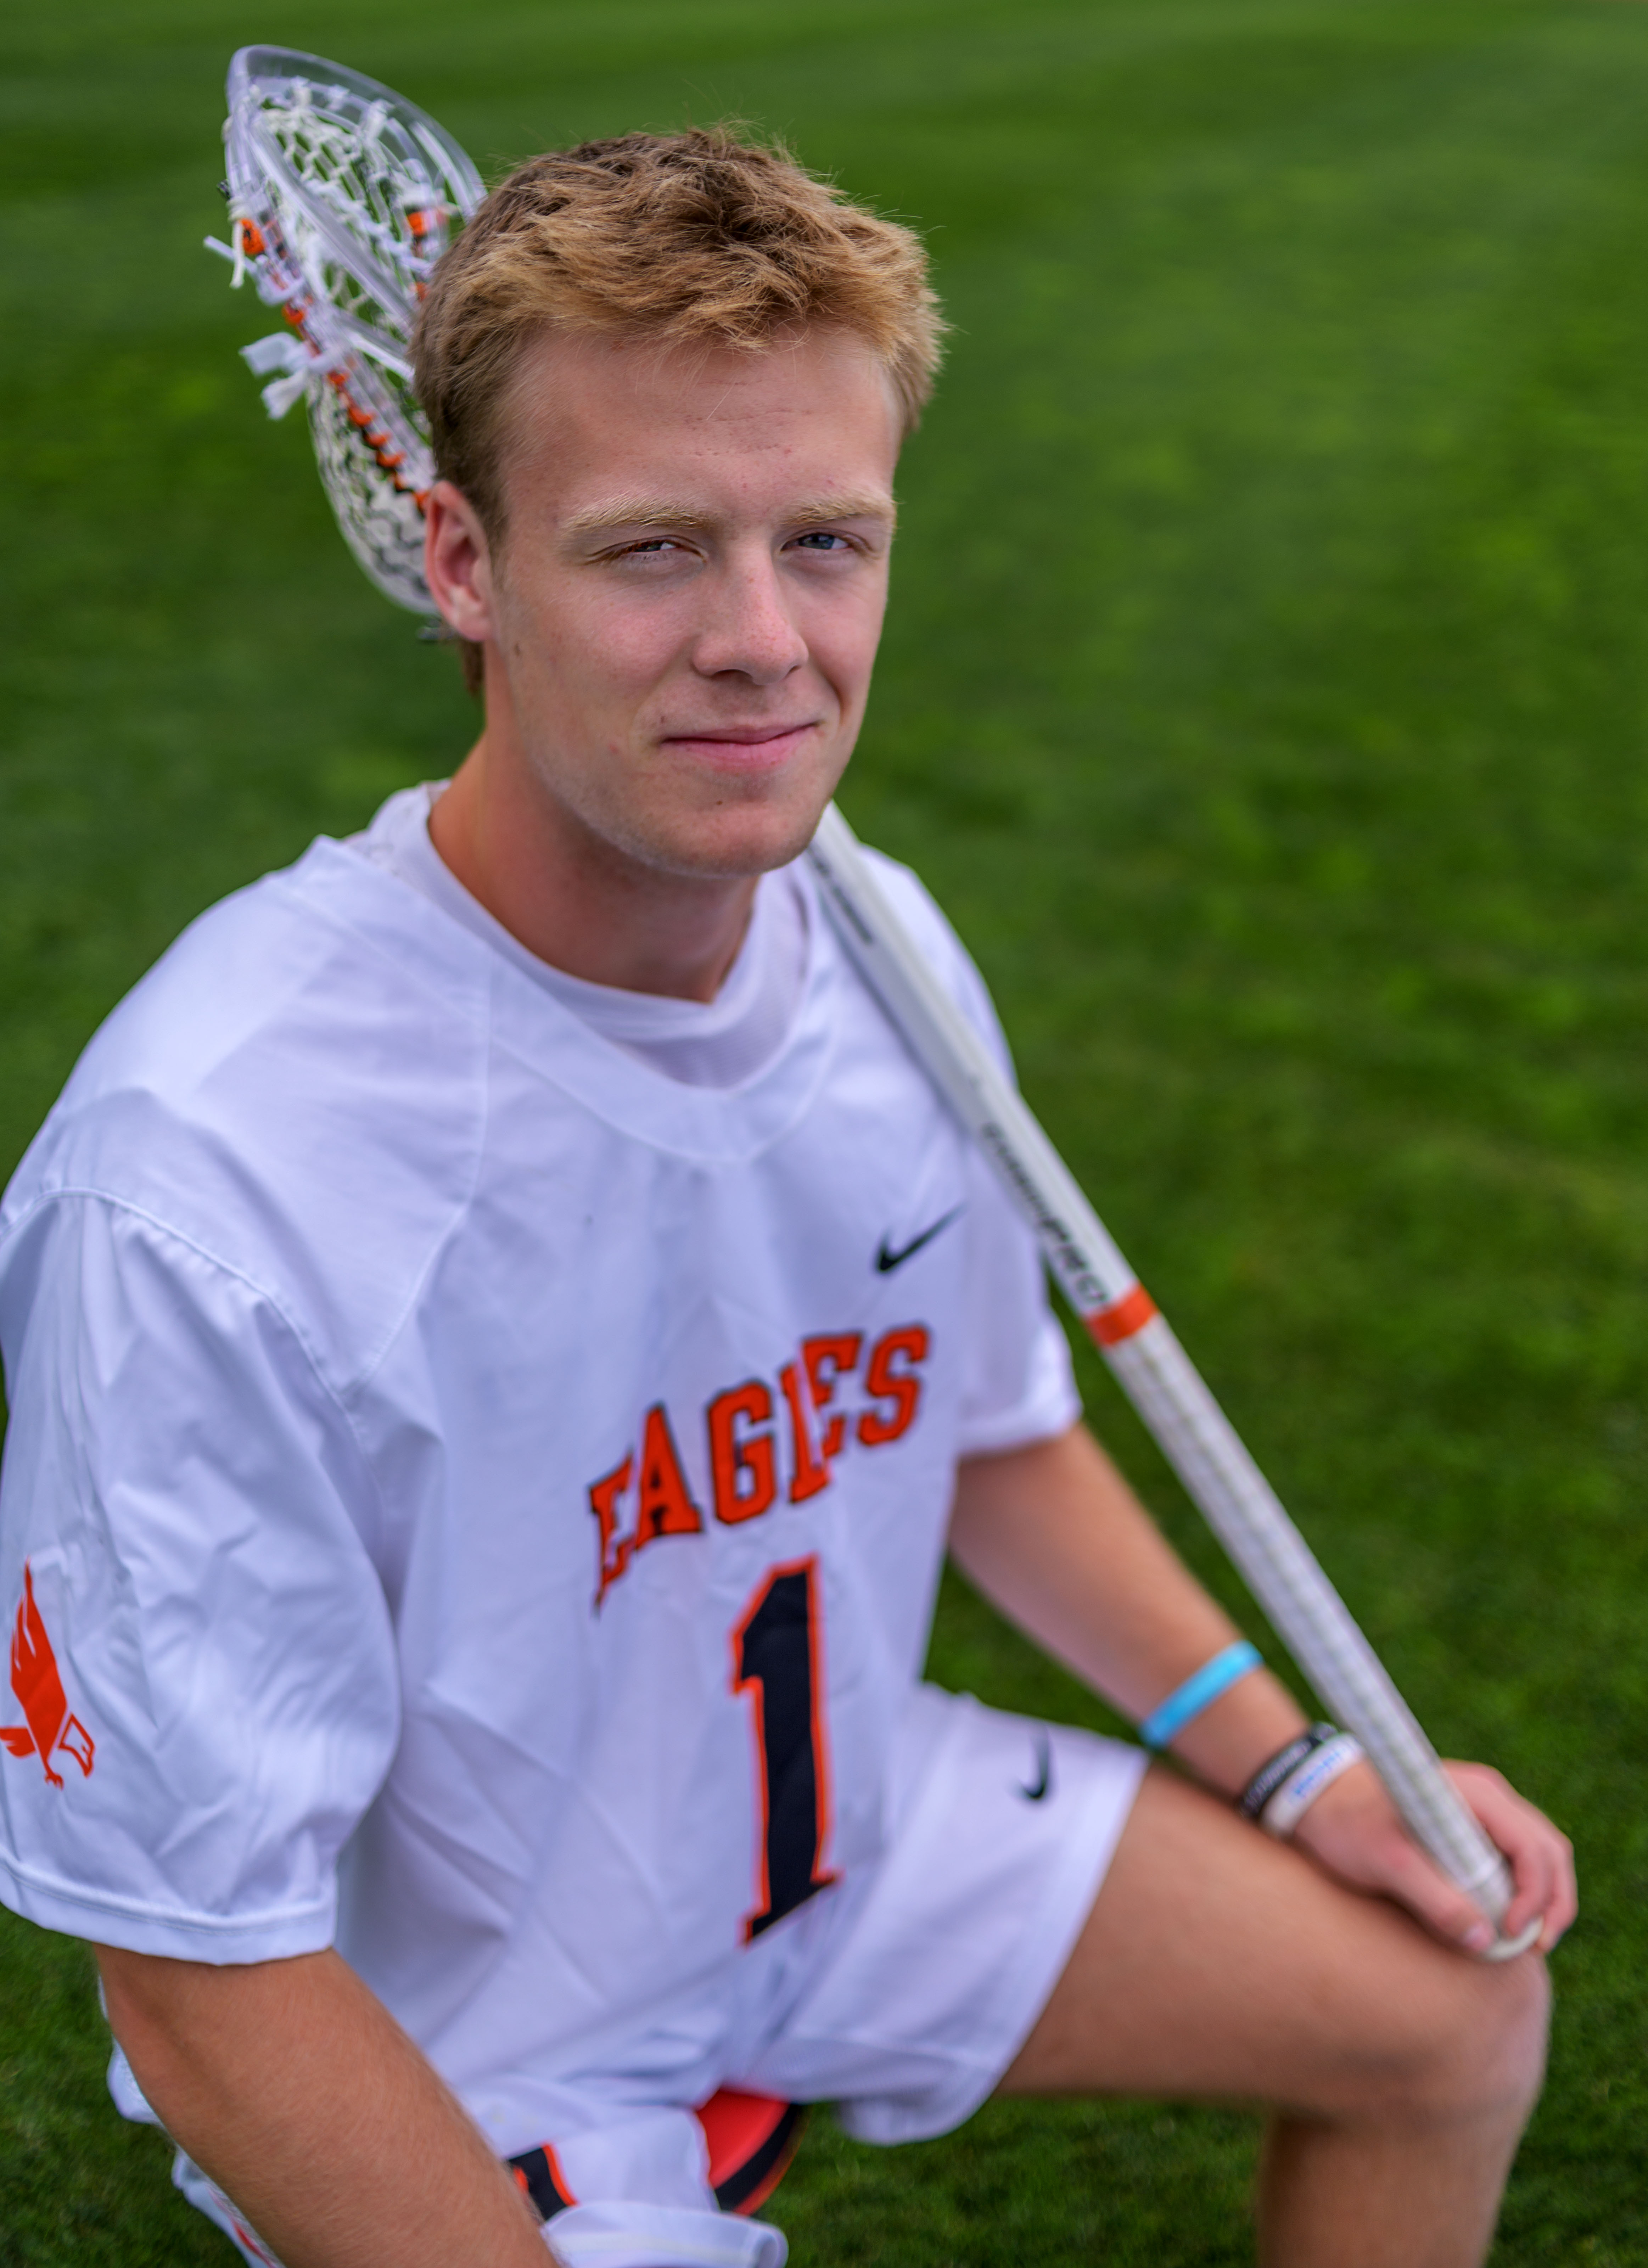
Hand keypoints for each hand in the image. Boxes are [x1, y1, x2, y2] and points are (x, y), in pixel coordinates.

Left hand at [1290, 1757, 1575, 1956]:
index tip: (1512, 1933)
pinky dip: (1526, 1890)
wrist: (1317, 1799)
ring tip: (1529, 1941)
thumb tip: (1483, 1941)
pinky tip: (1510, 1921)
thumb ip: (1433, 1899)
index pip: (1533, 1847)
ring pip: (1541, 1853)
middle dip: (1552, 1902)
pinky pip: (1518, 1858)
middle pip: (1549, 1849)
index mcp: (1476, 1794)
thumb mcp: (1385, 1863)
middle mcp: (1489, 1796)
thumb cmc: (1347, 1824)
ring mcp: (1485, 1810)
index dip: (1535, 1896)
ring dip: (1544, 1898)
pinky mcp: (1474, 1827)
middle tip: (1536, 1947)